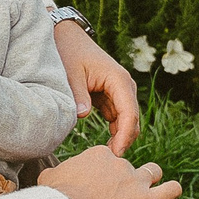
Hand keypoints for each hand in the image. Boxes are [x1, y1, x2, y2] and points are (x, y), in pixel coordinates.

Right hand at [36, 142, 180, 198]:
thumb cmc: (57, 198)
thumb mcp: (49, 177)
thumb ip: (57, 172)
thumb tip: (53, 175)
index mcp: (98, 155)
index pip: (108, 159)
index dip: (104, 173)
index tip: (98, 187)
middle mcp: (120, 163)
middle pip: (129, 166)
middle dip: (125, 178)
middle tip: (116, 196)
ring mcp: (136, 181)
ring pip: (153, 171)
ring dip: (151, 179)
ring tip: (145, 192)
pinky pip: (171, 190)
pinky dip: (173, 191)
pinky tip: (170, 194)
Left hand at [52, 20, 139, 153]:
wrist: (67, 38)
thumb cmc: (68, 53)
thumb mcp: (70, 74)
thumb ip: (77, 95)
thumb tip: (82, 116)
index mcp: (118, 80)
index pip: (129, 113)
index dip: (125, 136)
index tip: (115, 153)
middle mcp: (124, 85)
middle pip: (132, 119)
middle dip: (124, 140)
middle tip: (110, 161)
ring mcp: (120, 90)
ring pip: (127, 120)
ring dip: (120, 136)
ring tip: (106, 155)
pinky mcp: (112, 94)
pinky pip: (118, 116)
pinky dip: (114, 130)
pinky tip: (106, 144)